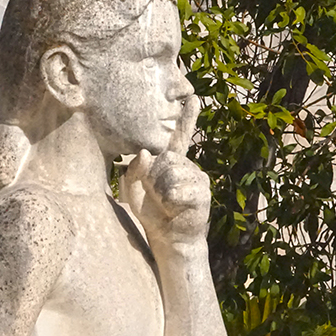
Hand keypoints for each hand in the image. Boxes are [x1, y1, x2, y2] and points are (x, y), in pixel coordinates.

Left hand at [123, 98, 209, 246]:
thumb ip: (135, 168)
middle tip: (156, 195)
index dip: (187, 117)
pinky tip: (174, 209)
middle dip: (153, 177)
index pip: (180, 136)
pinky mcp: (202, 193)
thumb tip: (146, 152)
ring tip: (166, 203)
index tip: (194, 97)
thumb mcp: (134, 188)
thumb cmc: (151, 211)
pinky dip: (170, 200)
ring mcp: (197, 179)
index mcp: (172, 162)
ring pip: (171, 173)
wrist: (168, 238)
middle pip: (165, 158)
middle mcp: (187, 166)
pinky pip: (178, 190)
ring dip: (161, 191)